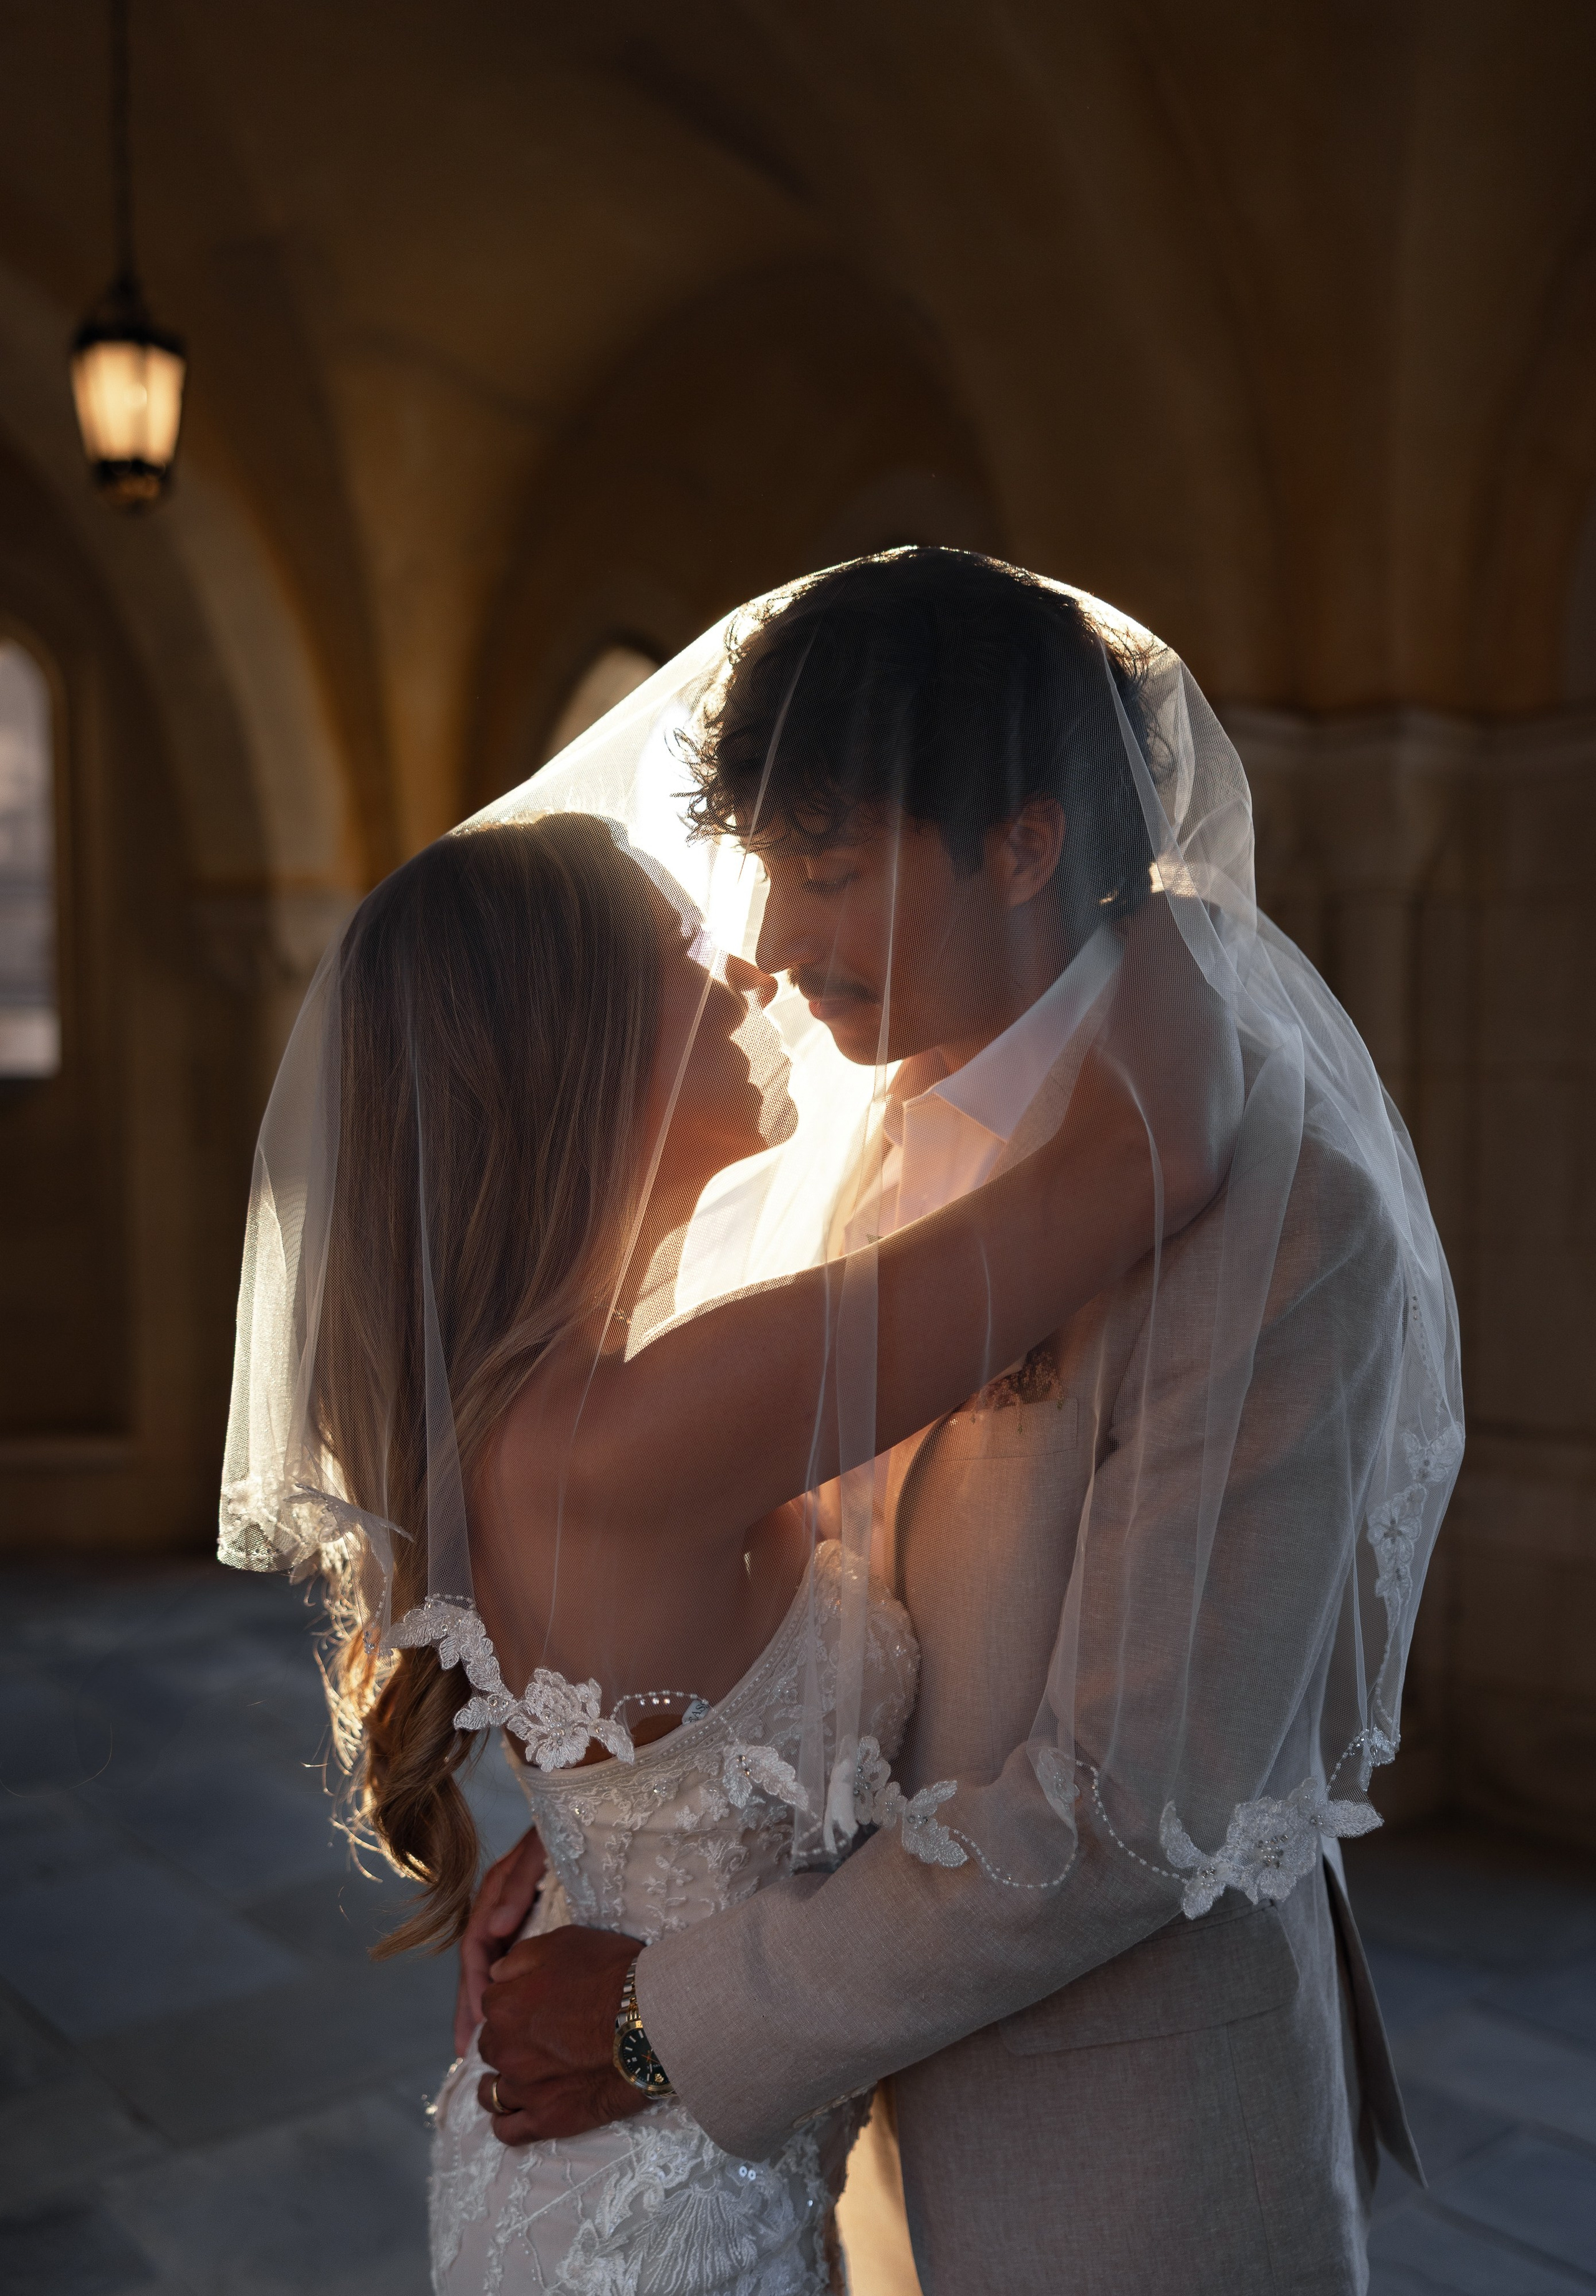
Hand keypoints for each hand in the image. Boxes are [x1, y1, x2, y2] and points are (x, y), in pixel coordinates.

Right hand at [454, 1827, 546, 2056]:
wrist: (596, 1809)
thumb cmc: (569, 1824)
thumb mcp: (541, 1848)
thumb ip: (517, 1884)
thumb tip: (496, 1929)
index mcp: (497, 1889)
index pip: (476, 1946)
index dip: (471, 1988)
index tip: (474, 2026)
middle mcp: (503, 1904)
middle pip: (479, 1963)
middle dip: (470, 2007)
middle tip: (465, 2052)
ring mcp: (519, 1913)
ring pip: (495, 1965)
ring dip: (485, 2002)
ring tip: (480, 2043)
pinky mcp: (537, 1919)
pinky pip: (515, 1959)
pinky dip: (508, 1988)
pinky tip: (513, 2011)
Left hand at [477, 1924, 646, 2144]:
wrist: (651, 2019)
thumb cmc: (610, 1974)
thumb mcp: (563, 1943)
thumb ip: (520, 1957)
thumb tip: (497, 1974)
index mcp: (504, 2007)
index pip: (491, 2003)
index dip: (513, 1998)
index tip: (534, 2001)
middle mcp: (505, 2050)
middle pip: (490, 2046)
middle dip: (506, 2039)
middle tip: (537, 2035)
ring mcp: (524, 2089)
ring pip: (491, 2092)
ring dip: (501, 2082)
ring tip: (523, 2076)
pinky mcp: (547, 2120)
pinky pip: (508, 2130)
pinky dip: (507, 2121)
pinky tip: (519, 2111)